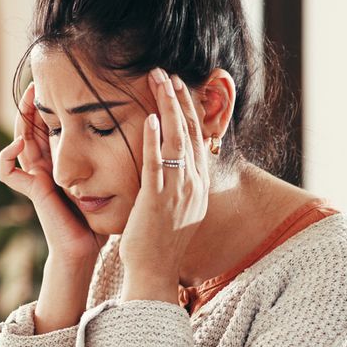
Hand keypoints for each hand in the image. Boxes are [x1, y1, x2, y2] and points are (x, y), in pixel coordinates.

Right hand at [0, 82, 104, 265]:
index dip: (47, 106)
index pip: (48, 126)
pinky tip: (22, 142)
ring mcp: (35, 179)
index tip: (56, 86)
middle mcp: (44, 168)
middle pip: (28, 128)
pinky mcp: (32, 191)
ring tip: (28, 101)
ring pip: (16, 142)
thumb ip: (112, 158)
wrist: (87, 247)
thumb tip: (135, 127)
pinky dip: (8, 156)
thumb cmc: (99, 217)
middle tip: (36, 84)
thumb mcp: (108, 179)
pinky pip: (8, 172)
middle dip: (30, 106)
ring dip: (20, 120)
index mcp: (60, 162)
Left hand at [119, 69, 209, 303]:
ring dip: (168, 109)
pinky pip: (156, 166)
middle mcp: (193, 186)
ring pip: (176, 142)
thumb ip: (177, 184)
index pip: (198, 139)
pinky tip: (148, 119)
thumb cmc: (159, 243)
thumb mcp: (177, 209)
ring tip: (158, 82)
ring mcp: (177, 193)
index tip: (179, 88)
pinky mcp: (157, 201)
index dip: (190, 111)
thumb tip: (173, 164)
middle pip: (190, 133)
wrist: (154, 273)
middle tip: (167, 73)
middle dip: (179, 100)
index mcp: (198, 186)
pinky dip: (153, 141)